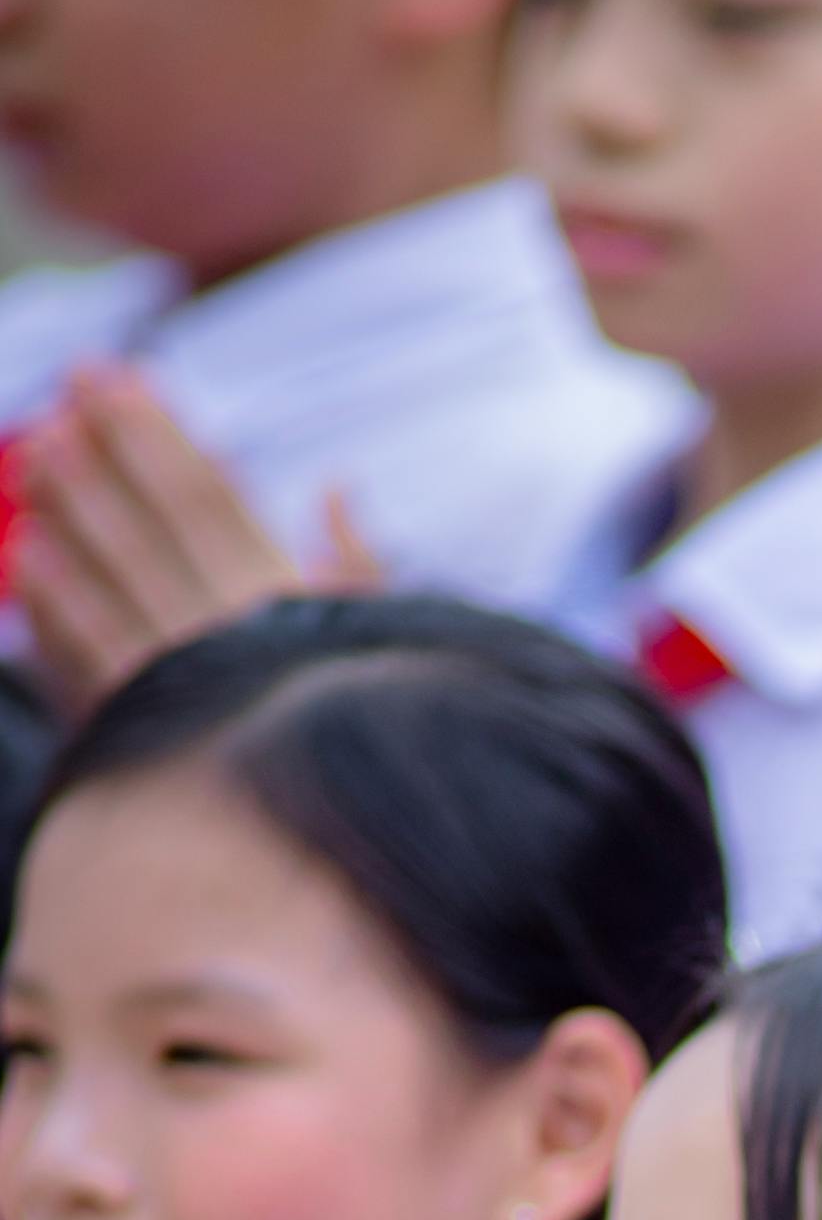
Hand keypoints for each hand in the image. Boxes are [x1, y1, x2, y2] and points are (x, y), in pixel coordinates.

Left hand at [14, 368, 376, 710]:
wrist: (333, 847)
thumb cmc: (371, 732)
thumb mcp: (388, 644)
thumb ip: (357, 565)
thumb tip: (336, 488)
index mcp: (283, 600)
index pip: (208, 492)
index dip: (157, 429)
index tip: (116, 373)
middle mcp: (226, 631)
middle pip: (152, 522)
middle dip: (104, 451)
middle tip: (63, 395)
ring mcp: (180, 680)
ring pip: (111, 578)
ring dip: (68, 513)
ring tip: (33, 457)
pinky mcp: (147, 733)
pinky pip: (91, 662)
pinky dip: (55, 612)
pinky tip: (29, 566)